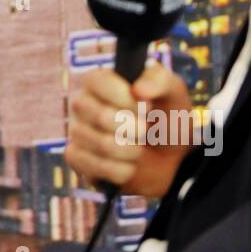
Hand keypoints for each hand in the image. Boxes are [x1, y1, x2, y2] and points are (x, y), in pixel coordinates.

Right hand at [66, 60, 195, 198]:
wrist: (170, 160)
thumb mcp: (173, 93)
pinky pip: (93, 166)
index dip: (124, 97)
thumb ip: (160, 81)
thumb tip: (138, 90)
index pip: (95, 81)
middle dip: (134, 129)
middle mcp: (82, 103)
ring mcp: (77, 131)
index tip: (146, 107)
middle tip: (145, 130)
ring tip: (139, 149)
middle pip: (100, 115)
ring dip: (131, 152)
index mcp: (100, 81)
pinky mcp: (77, 159)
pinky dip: (121, 171)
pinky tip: (128, 166)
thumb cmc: (166, 120)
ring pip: (101, 144)